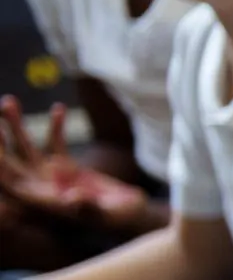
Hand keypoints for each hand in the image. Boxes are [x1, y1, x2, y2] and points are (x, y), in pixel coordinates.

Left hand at [0, 96, 148, 229]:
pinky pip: (54, 144)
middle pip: (11, 163)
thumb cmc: (118, 218)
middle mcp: (41, 188)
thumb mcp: (105, 214)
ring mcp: (52, 177)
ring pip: (26, 149)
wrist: (130, 214)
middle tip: (0, 110)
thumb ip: (87, 207)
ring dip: (15, 127)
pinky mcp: (68, 168)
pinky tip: (59, 108)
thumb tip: (73, 197)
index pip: (10, 185)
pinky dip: (55, 127)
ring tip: (9, 101)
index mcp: (43, 201)